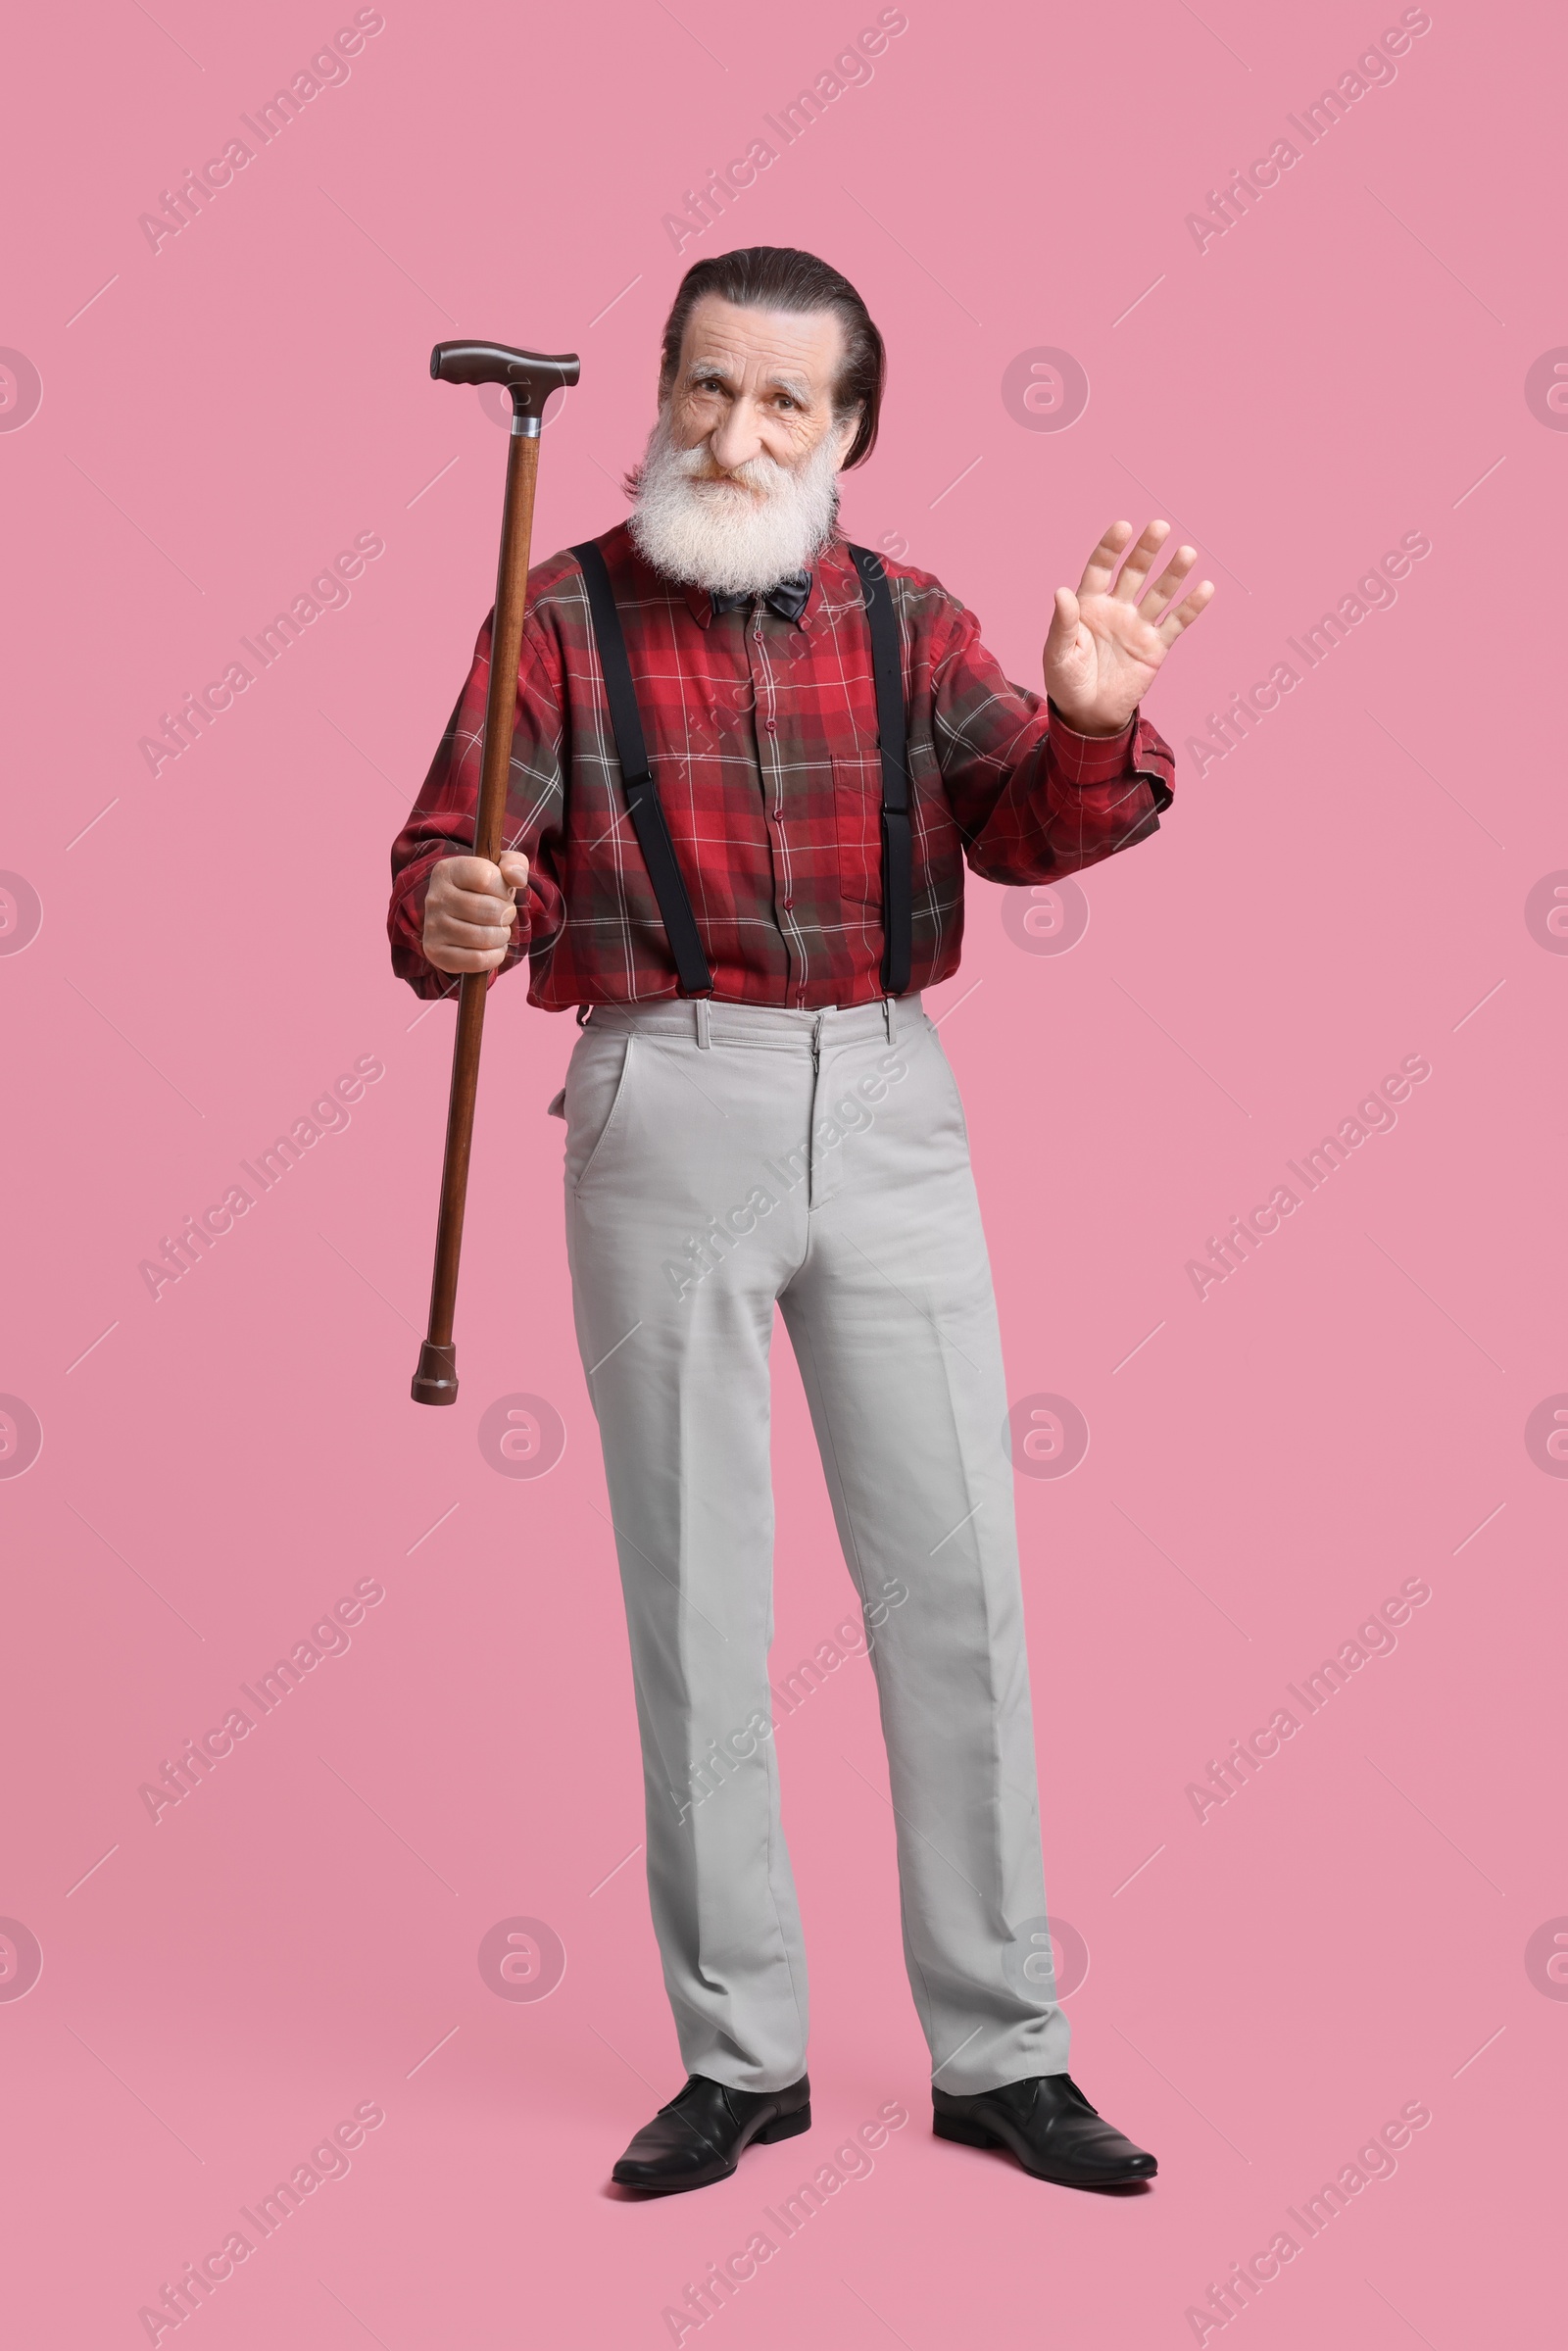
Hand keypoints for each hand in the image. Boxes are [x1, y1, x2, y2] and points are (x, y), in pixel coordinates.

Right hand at [422, 851, 528, 973]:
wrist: (460, 916)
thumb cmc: (485, 890)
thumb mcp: (501, 869)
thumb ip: (515, 864)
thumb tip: (517, 879)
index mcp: (448, 871)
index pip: (487, 878)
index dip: (504, 889)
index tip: (501, 892)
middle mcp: (435, 897)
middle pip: (490, 910)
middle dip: (507, 915)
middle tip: (503, 915)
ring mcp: (432, 926)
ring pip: (485, 937)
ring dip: (502, 936)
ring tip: (496, 930)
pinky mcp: (435, 952)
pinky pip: (478, 960)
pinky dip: (494, 956)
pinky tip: (491, 947)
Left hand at [1043, 520, 1214, 735]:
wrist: (1088, 714)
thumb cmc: (1067, 682)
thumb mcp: (1057, 654)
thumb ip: (1062, 624)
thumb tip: (1061, 592)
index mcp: (1089, 604)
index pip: (1101, 568)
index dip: (1112, 548)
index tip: (1123, 527)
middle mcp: (1117, 608)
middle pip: (1134, 572)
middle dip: (1147, 550)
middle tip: (1160, 527)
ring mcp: (1138, 625)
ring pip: (1159, 593)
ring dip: (1173, 573)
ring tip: (1187, 553)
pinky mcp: (1156, 646)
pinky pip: (1176, 623)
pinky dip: (1191, 607)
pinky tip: (1204, 588)